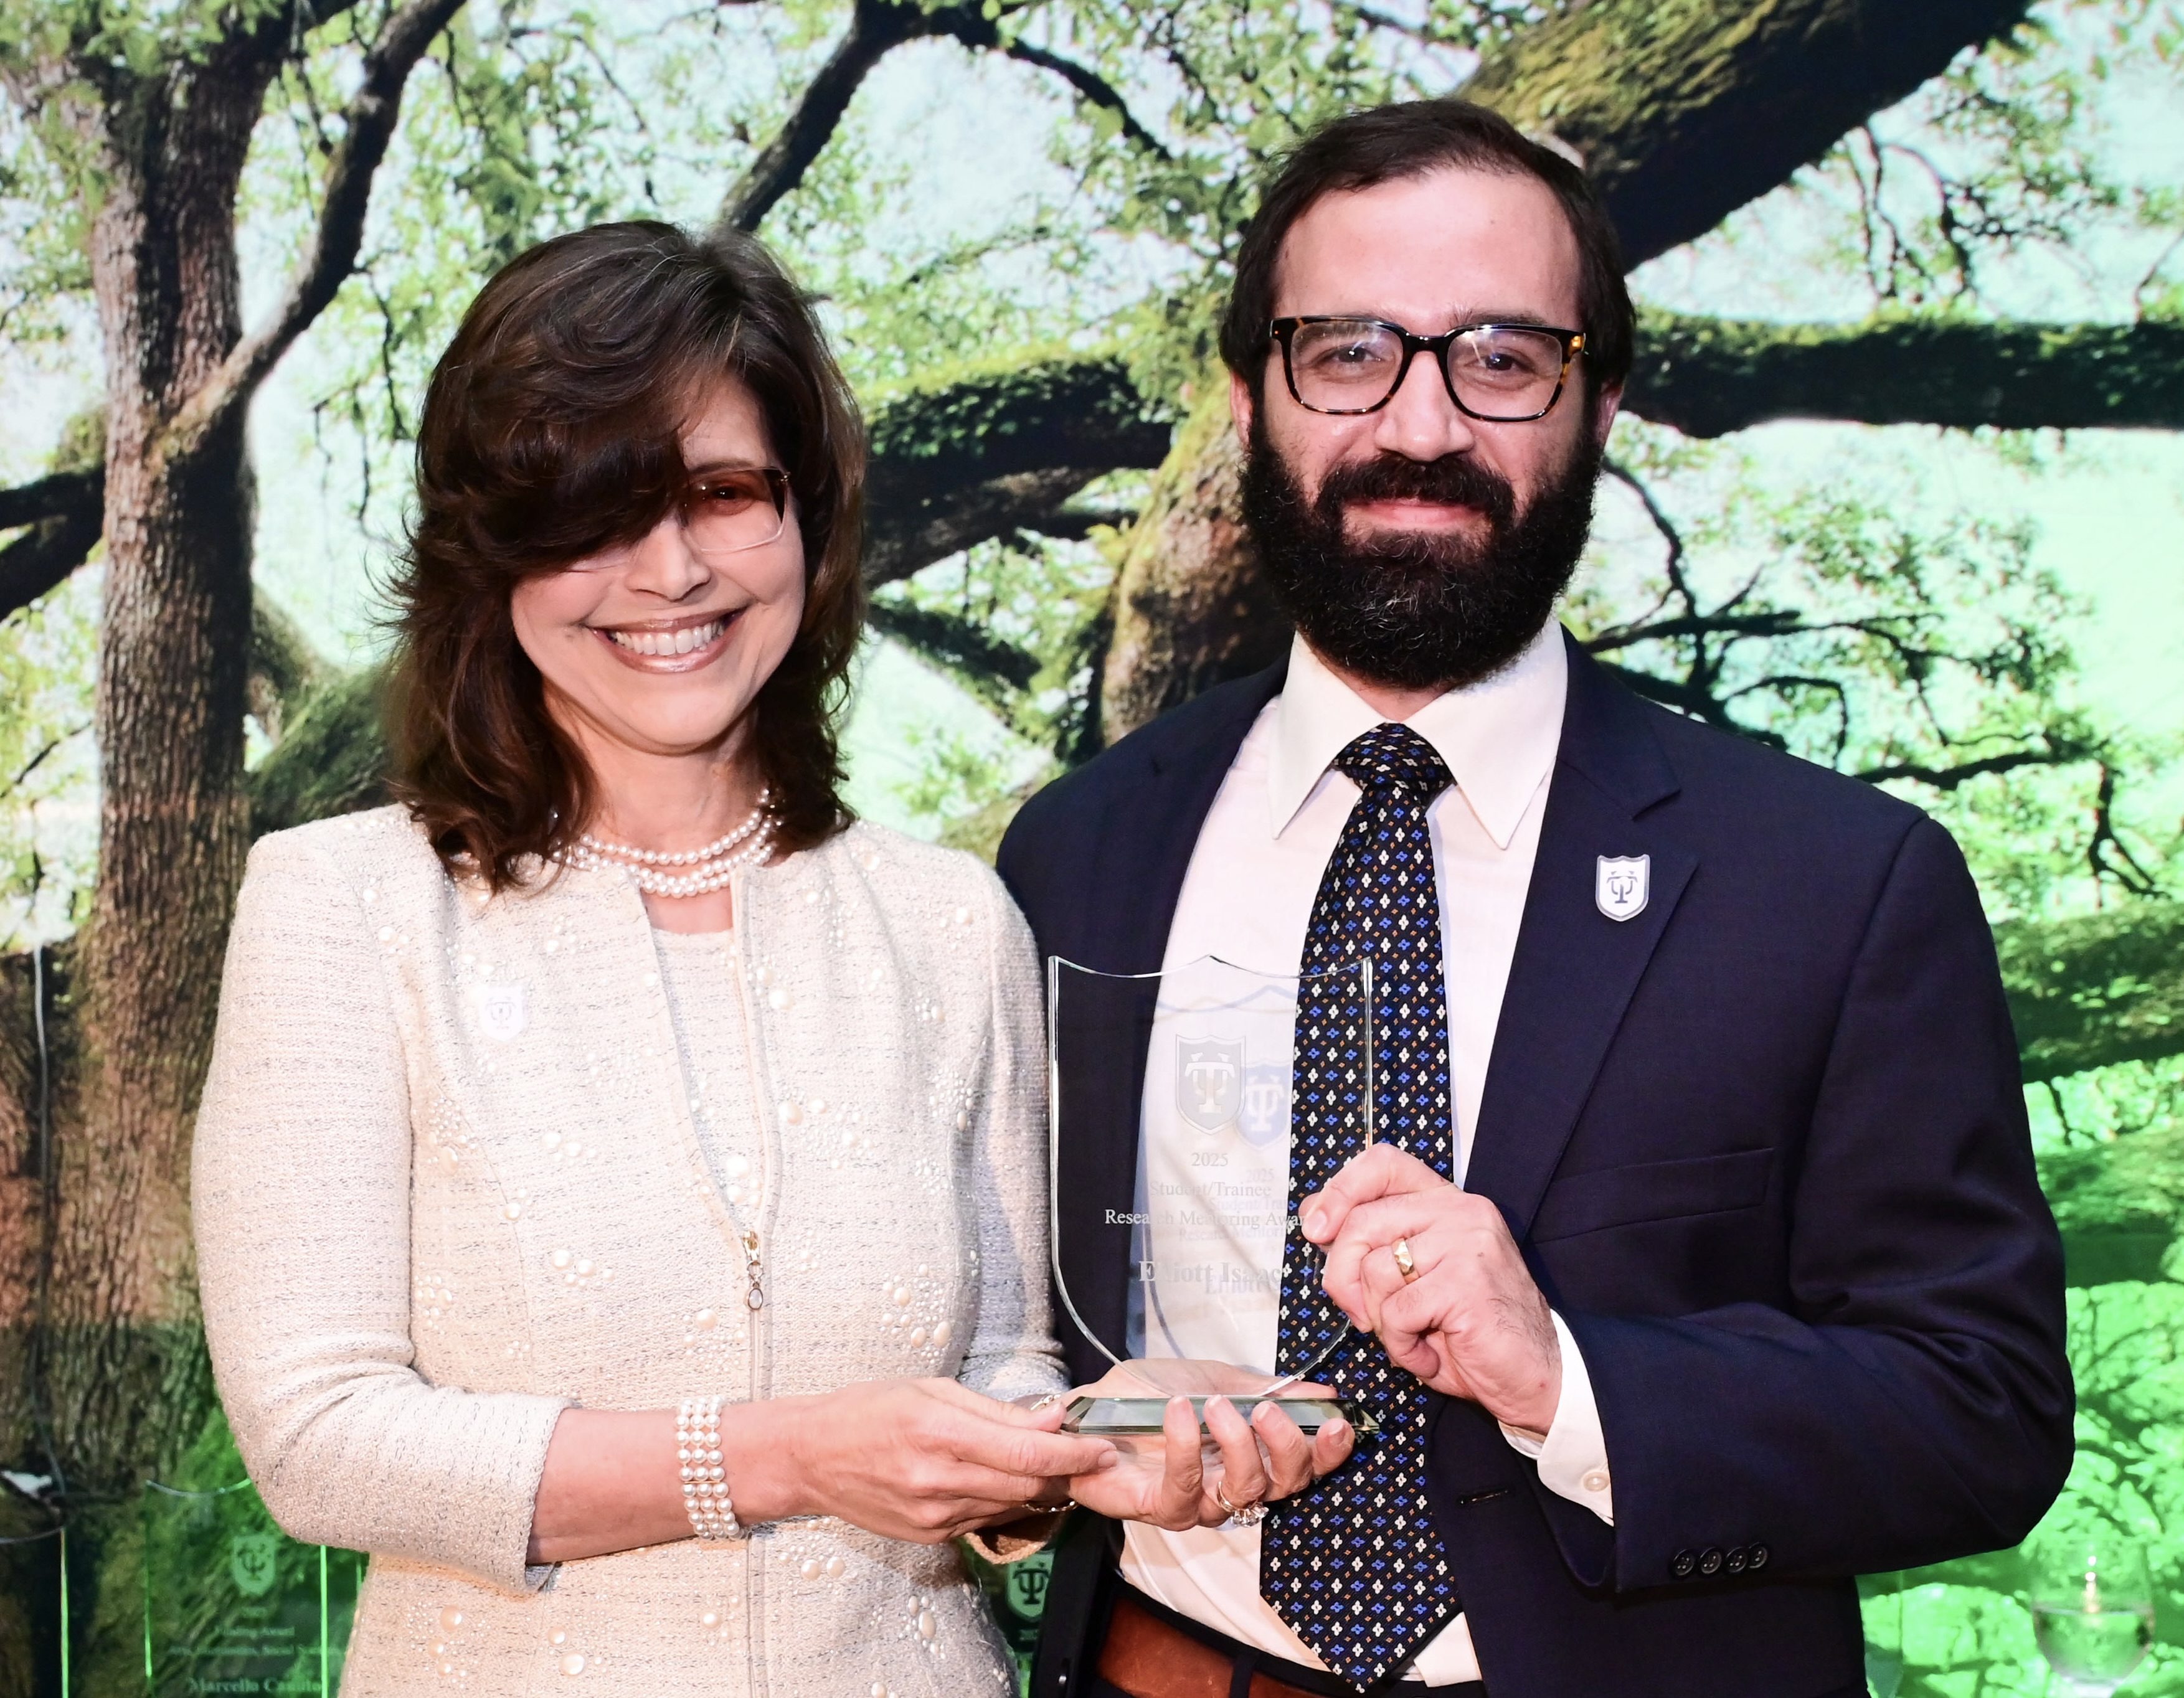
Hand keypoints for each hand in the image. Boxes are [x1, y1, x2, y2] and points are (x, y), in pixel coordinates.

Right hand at [745, 1377, 1115, 1543]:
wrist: (811, 1457)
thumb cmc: (869, 1410)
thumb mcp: (932, 1390)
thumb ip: (996, 1410)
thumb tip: (1053, 1417)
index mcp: (939, 1432)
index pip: (1027, 1451)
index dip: (1074, 1453)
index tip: (1103, 1446)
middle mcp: (938, 1480)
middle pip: (1028, 1483)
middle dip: (1068, 1471)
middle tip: (1093, 1454)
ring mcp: (934, 1515)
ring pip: (1012, 1504)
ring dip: (1041, 1486)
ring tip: (1054, 1462)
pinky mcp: (929, 1535)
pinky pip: (985, 1518)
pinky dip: (1005, 1499)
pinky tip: (1005, 1479)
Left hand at [1059, 1361, 1352, 1529]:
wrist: (1089, 1405)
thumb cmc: (1150, 1395)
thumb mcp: (1214, 1378)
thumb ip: (1265, 1388)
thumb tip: (1324, 1391)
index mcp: (1251, 1455)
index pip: (1303, 1466)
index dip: (1326, 1452)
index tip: (1338, 1421)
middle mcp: (1230, 1486)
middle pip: (1283, 1485)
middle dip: (1288, 1447)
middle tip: (1271, 1409)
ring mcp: (1196, 1502)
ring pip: (1242, 1492)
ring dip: (1239, 1445)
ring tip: (1218, 1406)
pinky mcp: (1157, 1508)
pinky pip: (1185, 1489)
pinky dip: (1187, 1447)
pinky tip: (1180, 1412)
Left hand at [1303, 1144, 1560, 1432]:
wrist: (1536, 1379)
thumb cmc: (1470, 1333)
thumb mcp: (1414, 1278)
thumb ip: (1375, 1244)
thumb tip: (1315, 1215)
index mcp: (1447, 1204)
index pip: (1383, 1163)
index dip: (1340, 1190)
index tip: (1317, 1228)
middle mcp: (1461, 1212)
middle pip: (1362, 1222)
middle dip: (1343, 1278)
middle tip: (1361, 1314)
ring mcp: (1468, 1243)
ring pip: (1375, 1270)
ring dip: (1379, 1320)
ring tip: (1412, 1337)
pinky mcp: (1467, 1281)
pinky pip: (1397, 1311)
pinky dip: (1400, 1345)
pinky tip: (1429, 1355)